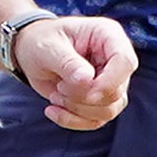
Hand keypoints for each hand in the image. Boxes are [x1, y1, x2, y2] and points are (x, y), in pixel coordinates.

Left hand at [15, 14, 134, 127]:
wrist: (30, 53)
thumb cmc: (40, 41)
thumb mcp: (48, 47)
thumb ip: (68, 62)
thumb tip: (86, 80)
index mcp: (107, 35)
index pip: (125, 61)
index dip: (109, 82)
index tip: (85, 93)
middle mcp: (114, 59)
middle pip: (117, 91)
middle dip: (84, 98)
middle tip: (59, 87)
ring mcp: (110, 81)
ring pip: (109, 109)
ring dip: (78, 110)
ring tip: (56, 95)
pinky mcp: (100, 100)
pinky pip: (96, 120)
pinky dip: (73, 120)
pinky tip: (53, 110)